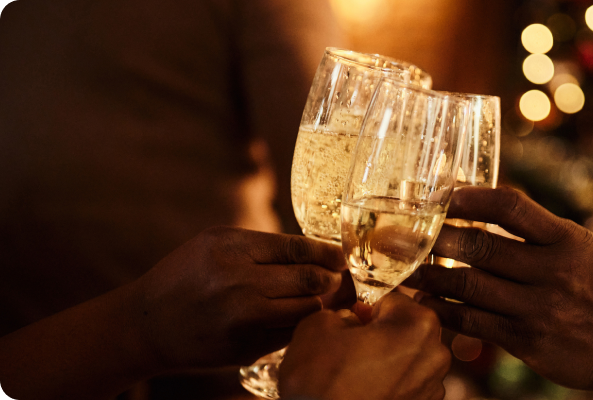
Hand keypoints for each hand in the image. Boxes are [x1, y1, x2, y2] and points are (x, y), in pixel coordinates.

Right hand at [129, 226, 353, 369]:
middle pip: (310, 280)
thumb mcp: (215, 244)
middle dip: (331, 279)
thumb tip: (319, 252)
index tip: (340, 256)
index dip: (328, 253)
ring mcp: (242, 320)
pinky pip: (290, 334)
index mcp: (231, 250)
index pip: (299, 249)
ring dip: (320, 303)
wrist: (146, 325)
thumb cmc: (185, 276)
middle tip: (337, 277)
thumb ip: (264, 246)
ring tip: (321, 296)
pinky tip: (298, 316)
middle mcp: (238, 284)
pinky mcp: (246, 348)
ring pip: (307, 310)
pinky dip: (300, 324)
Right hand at [278, 294, 449, 399]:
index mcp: (419, 324)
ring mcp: (432, 387)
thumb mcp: (317, 327)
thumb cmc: (322, 385)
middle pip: (405, 331)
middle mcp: (436, 356)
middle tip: (349, 347)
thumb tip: (348, 320)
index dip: (367, 308)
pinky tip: (362, 391)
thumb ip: (340, 313)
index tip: (353, 319)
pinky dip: (389, 386)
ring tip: (353, 374)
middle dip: (380, 335)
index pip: (392, 300)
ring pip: (406, 360)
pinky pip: (406, 386)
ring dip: (385, 361)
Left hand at [402, 187, 592, 392]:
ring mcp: (539, 307)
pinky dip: (443, 309)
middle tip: (409, 232)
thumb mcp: (578, 250)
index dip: (471, 197)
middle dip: (438, 237)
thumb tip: (478, 206)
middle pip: (481, 246)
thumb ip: (535, 231)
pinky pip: (472, 320)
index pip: (512, 206)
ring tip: (410, 268)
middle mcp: (554, 270)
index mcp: (567, 239)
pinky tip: (428, 301)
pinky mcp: (526, 340)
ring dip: (432, 274)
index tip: (443, 195)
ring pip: (469, 284)